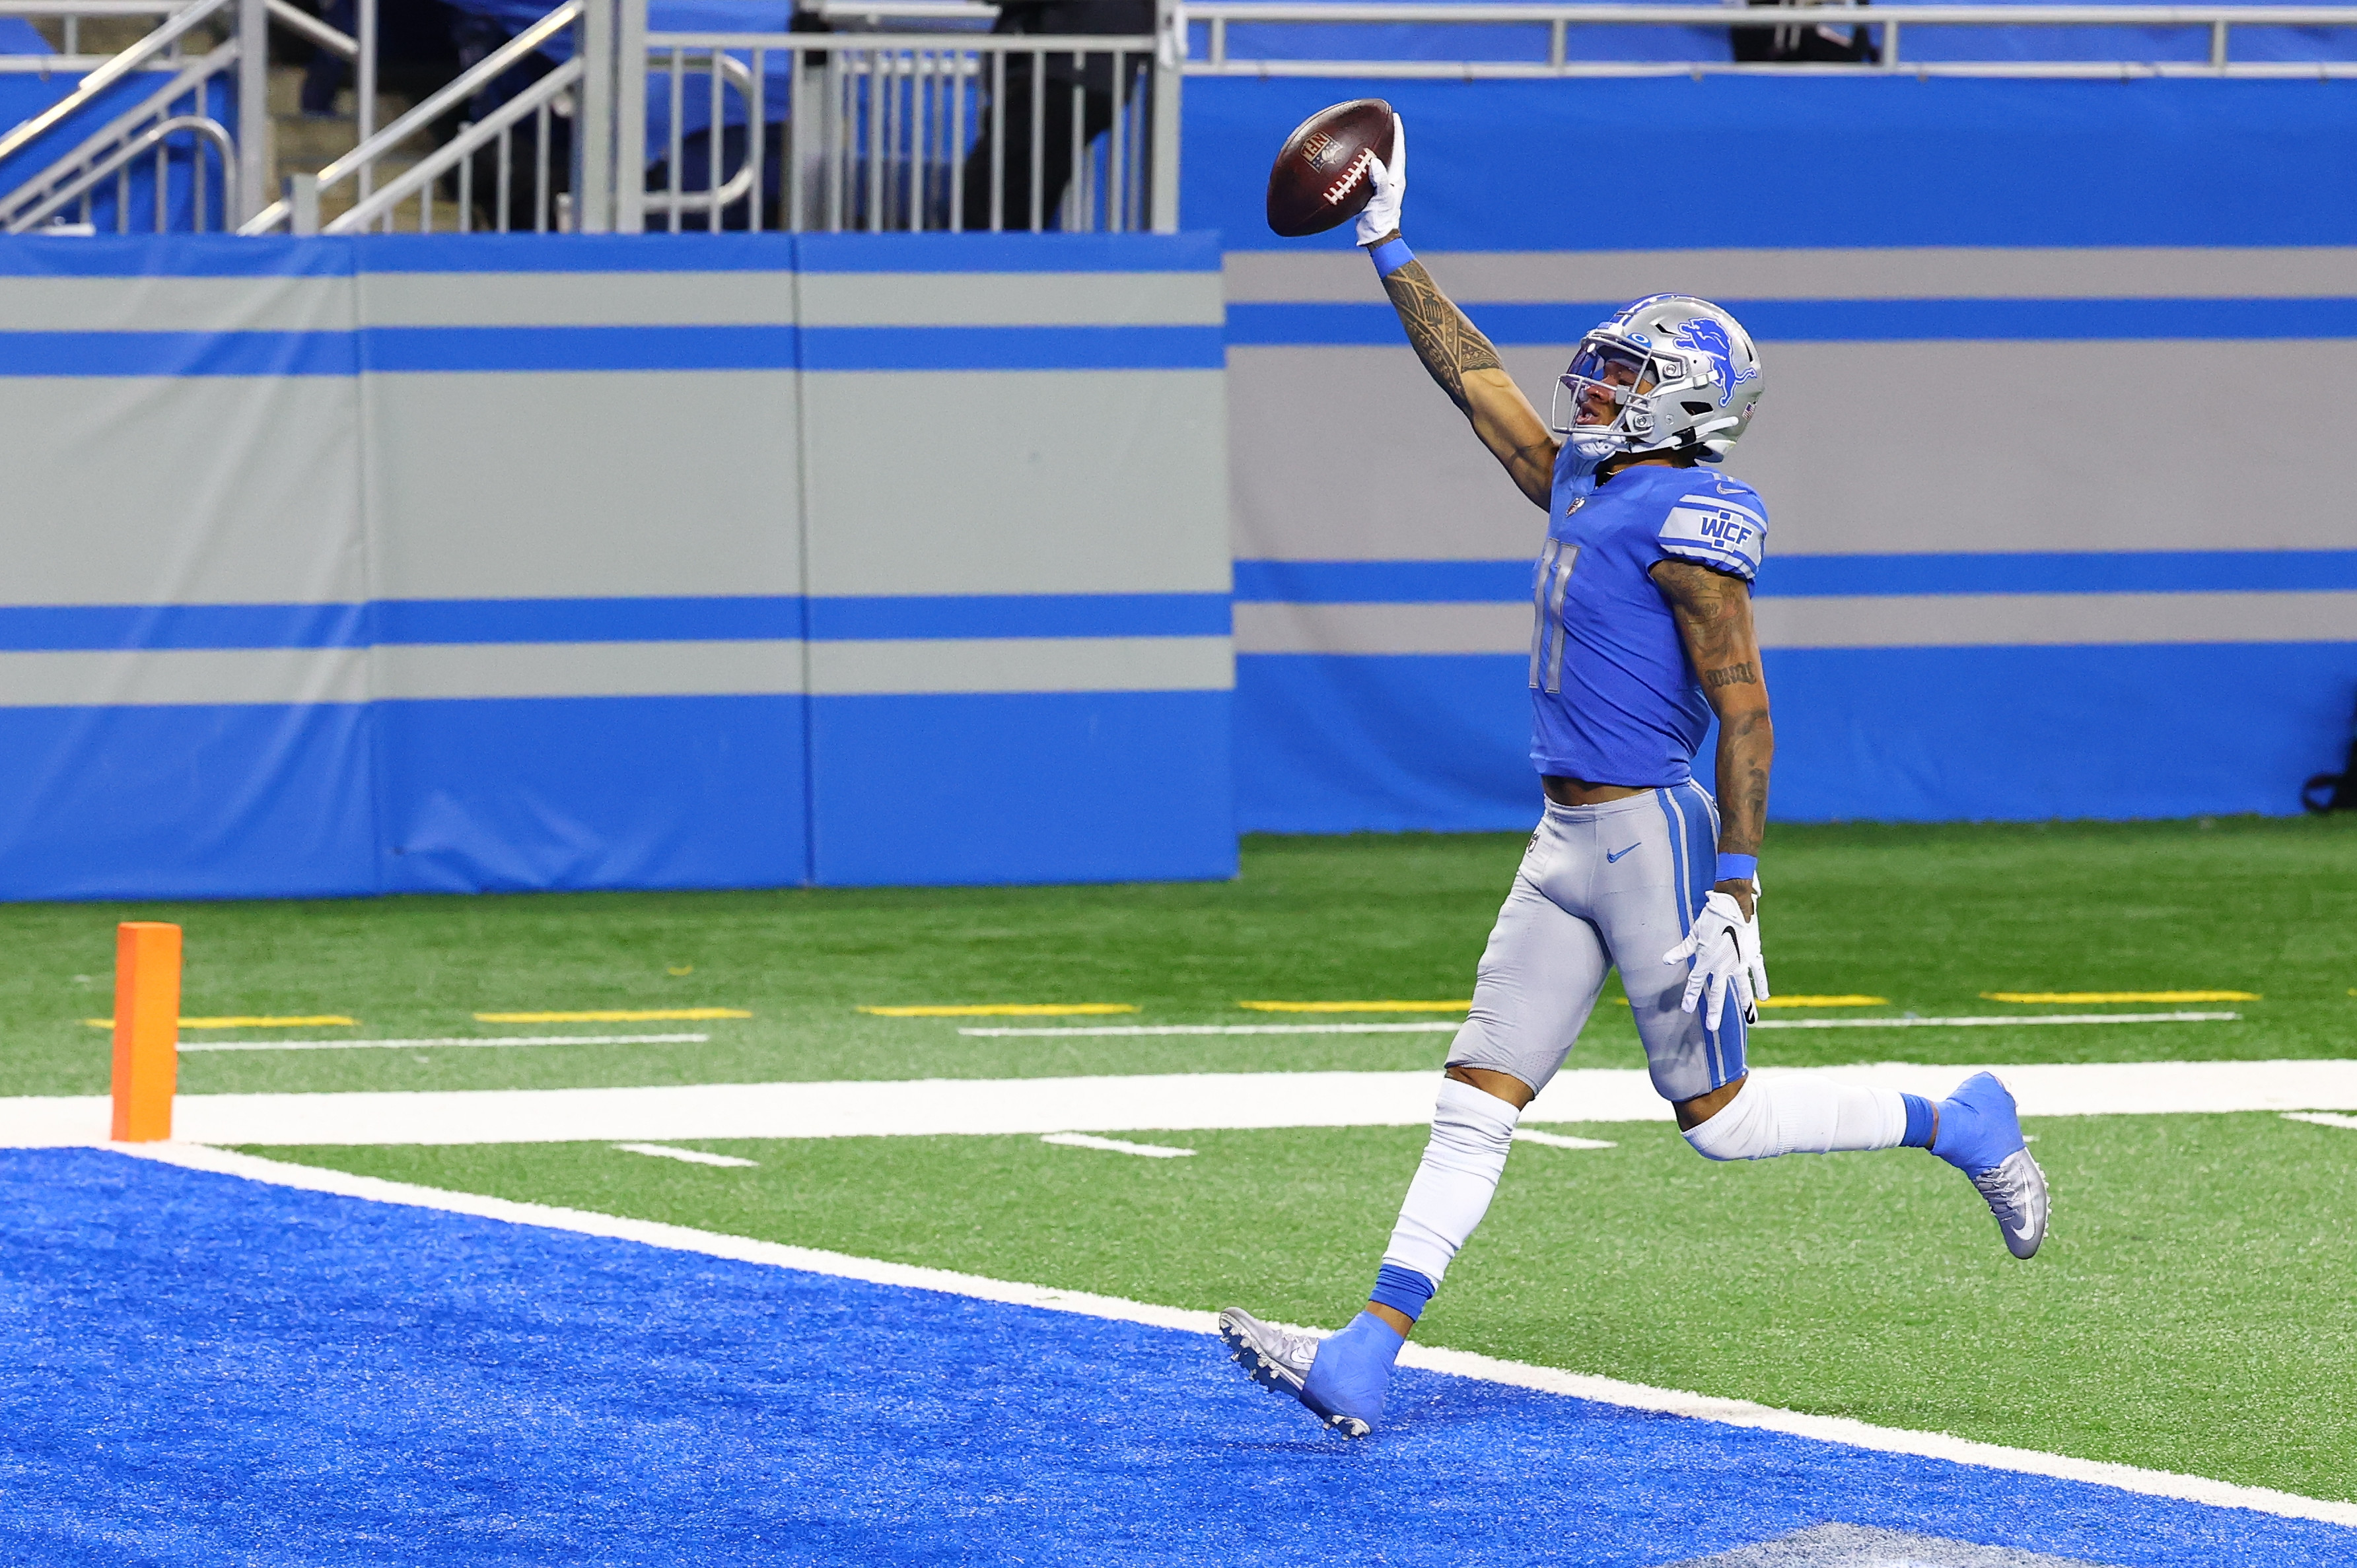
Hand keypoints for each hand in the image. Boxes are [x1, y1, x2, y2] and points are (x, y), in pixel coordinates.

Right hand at [1354, 112, 1406, 246]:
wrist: (1376, 236)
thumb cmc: (1381, 219)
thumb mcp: (1382, 199)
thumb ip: (1380, 181)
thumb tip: (1375, 161)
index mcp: (1396, 177)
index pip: (1398, 149)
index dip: (1397, 132)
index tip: (1395, 116)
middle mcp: (1388, 178)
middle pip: (1388, 151)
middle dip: (1384, 135)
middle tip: (1379, 119)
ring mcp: (1378, 184)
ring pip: (1375, 160)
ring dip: (1370, 147)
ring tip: (1363, 134)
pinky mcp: (1368, 190)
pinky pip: (1362, 172)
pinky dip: (1357, 163)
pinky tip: (1347, 159)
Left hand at [1661, 888, 1769, 1030]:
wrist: (1734, 905)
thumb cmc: (1711, 918)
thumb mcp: (1694, 934)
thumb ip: (1682, 950)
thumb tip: (1665, 960)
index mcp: (1706, 961)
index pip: (1696, 984)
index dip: (1690, 996)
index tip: (1687, 1009)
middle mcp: (1723, 966)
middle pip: (1718, 993)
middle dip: (1715, 1011)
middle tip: (1713, 1027)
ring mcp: (1740, 963)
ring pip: (1743, 988)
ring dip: (1746, 1005)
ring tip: (1750, 1021)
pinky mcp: (1753, 955)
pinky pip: (1759, 973)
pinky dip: (1762, 985)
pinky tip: (1764, 998)